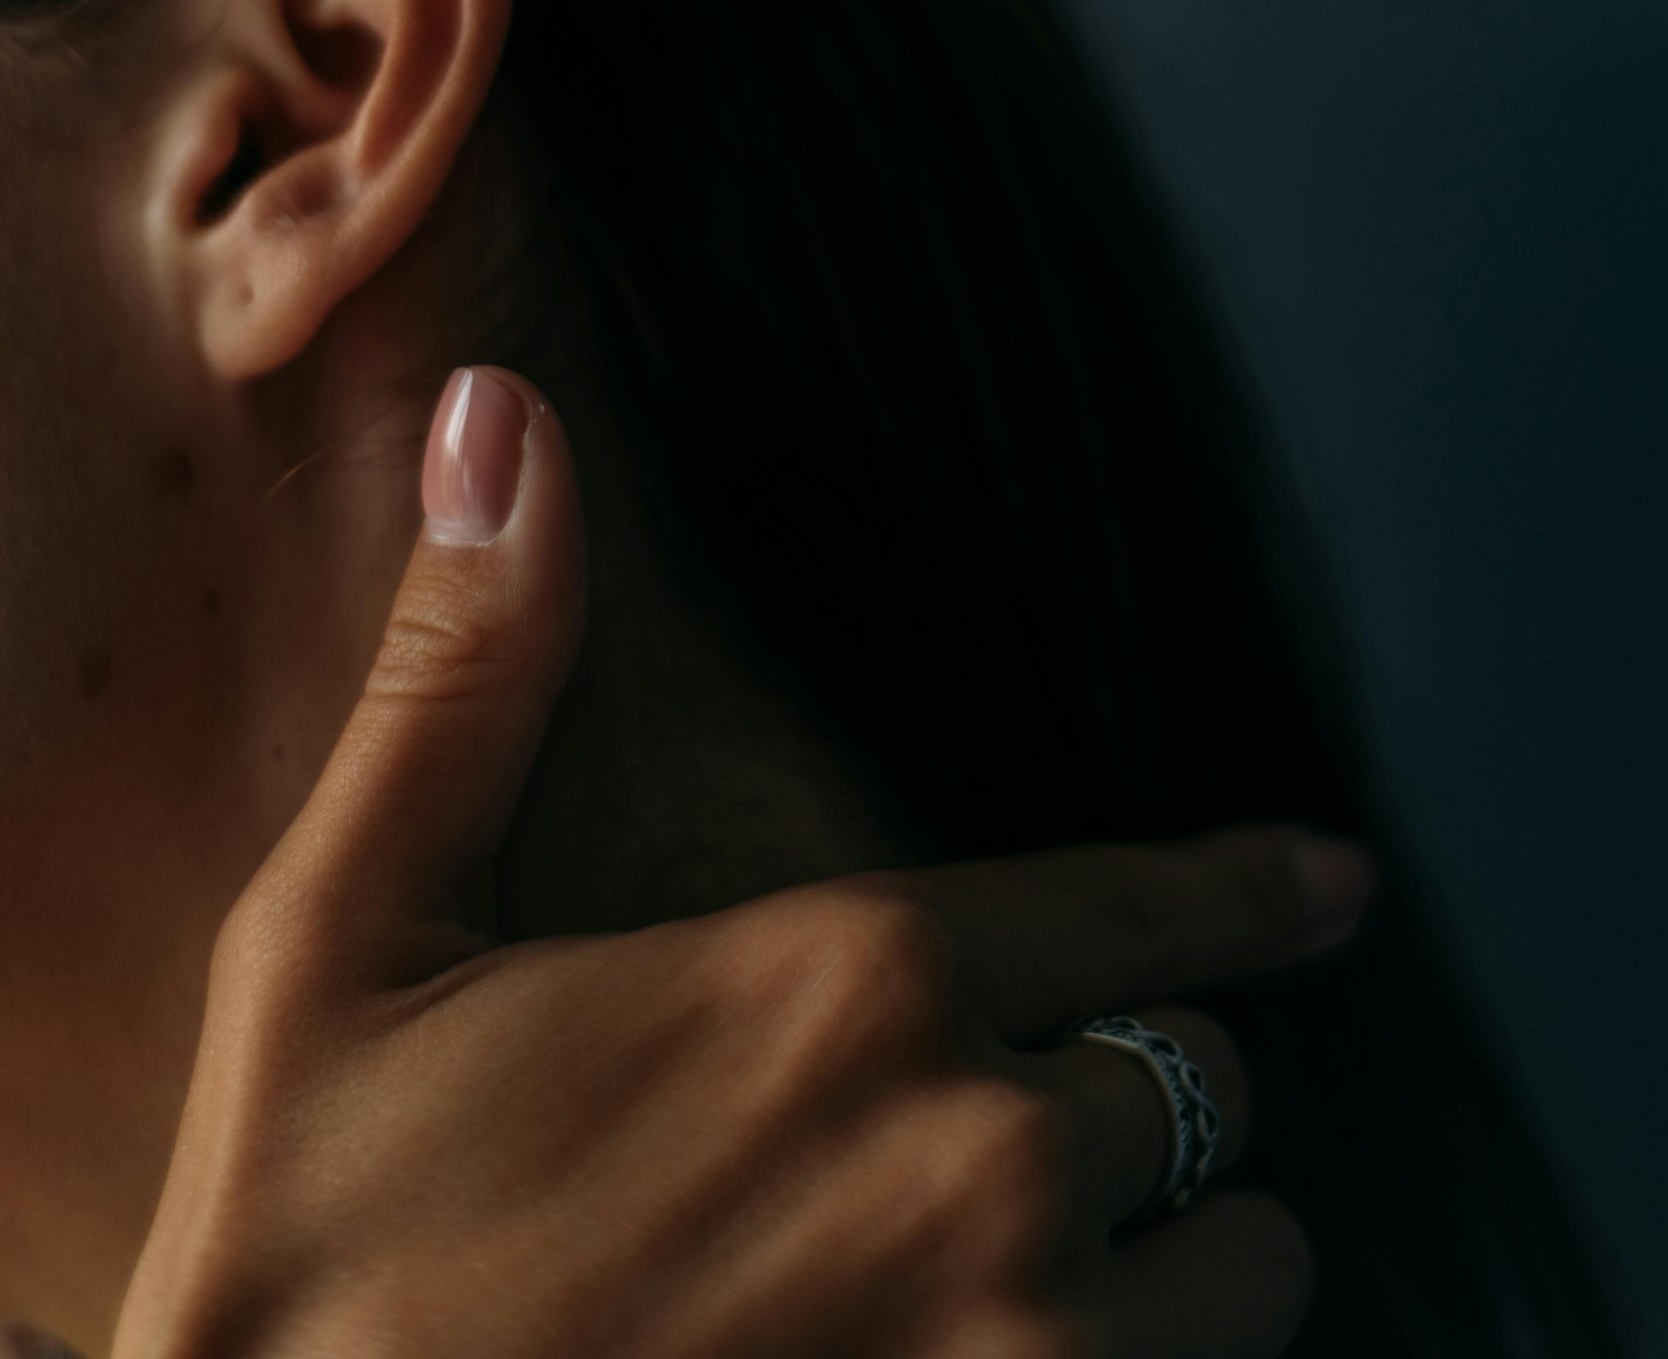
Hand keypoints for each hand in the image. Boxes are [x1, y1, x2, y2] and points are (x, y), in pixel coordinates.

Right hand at [111, 367, 1377, 1358]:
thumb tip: (508, 416)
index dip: (1254, 895)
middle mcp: (981, 1161)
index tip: (1334, 888)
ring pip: (1250, 1271)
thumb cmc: (313, 1259)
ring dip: (1181, 1263)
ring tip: (1055, 1283)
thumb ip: (475, 673)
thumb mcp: (346, 937)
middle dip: (1136, 1092)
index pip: (1143, 905)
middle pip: (1201, 1085)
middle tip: (1019, 1134)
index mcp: (846, 982)